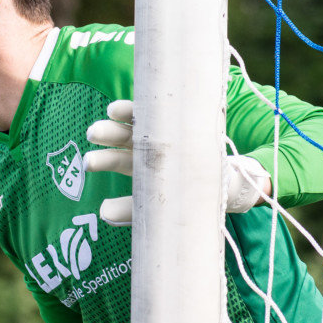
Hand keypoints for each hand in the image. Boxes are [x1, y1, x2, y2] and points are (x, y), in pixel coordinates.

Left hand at [84, 100, 271, 224]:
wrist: (234, 184)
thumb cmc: (196, 195)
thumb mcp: (171, 205)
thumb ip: (136, 210)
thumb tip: (102, 212)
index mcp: (146, 172)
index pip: (122, 165)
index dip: (105, 162)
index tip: (89, 162)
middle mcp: (149, 153)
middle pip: (123, 147)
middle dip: (106, 145)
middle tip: (90, 148)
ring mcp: (161, 138)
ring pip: (134, 130)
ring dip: (115, 128)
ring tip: (99, 125)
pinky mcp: (174, 124)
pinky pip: (153, 115)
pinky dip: (134, 111)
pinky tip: (117, 110)